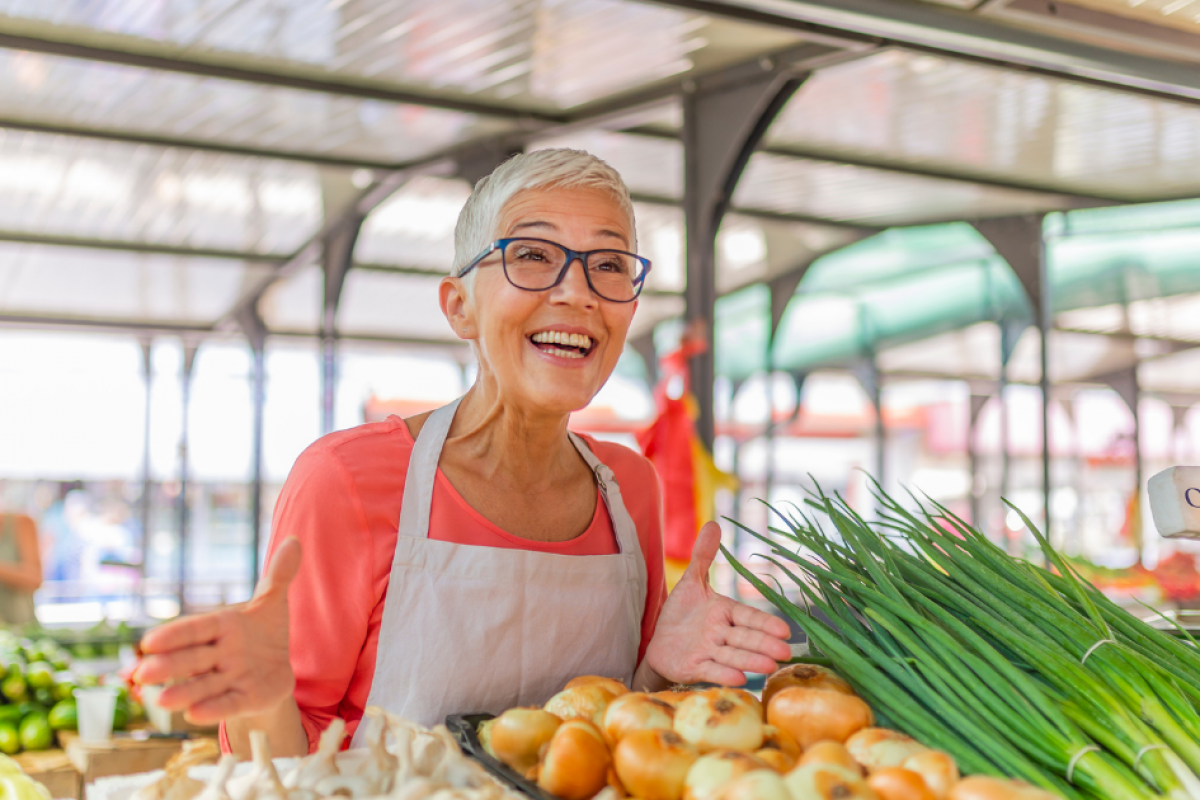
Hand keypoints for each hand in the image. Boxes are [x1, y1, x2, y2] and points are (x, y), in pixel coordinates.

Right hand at [133, 538, 301, 724]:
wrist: (276, 668)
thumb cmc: (264, 632)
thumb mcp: (273, 603)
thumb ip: (279, 575)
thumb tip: (294, 541)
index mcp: (222, 626)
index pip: (196, 629)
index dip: (175, 635)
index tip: (149, 641)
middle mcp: (218, 654)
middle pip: (192, 660)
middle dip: (169, 666)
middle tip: (144, 673)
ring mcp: (228, 679)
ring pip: (203, 686)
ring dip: (184, 693)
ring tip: (162, 701)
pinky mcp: (244, 700)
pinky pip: (228, 704)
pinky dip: (213, 709)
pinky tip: (194, 715)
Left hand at [644, 523, 790, 685]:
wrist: (659, 642)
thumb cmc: (681, 614)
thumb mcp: (691, 582)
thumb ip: (703, 556)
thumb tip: (714, 523)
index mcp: (724, 612)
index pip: (748, 617)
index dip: (765, 623)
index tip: (784, 629)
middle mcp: (721, 633)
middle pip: (745, 638)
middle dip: (764, 644)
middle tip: (785, 652)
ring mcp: (709, 652)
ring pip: (732, 655)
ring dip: (750, 661)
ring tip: (770, 666)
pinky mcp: (695, 668)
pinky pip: (711, 670)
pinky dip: (724, 674)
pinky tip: (739, 678)